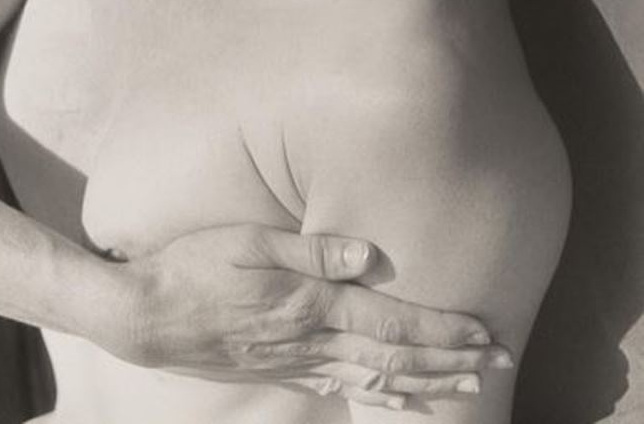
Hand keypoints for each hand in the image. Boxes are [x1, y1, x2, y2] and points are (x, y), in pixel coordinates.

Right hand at [97, 224, 512, 409]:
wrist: (146, 316)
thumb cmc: (195, 266)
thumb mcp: (248, 242)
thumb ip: (309, 249)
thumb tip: (368, 256)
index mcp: (308, 304)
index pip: (390, 323)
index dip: (439, 330)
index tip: (483, 332)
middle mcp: (310, 340)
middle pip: (394, 357)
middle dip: (451, 361)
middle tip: (499, 362)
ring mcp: (296, 362)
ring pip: (376, 381)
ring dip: (427, 384)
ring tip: (468, 387)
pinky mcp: (279, 371)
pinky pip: (342, 391)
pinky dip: (381, 399)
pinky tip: (400, 401)